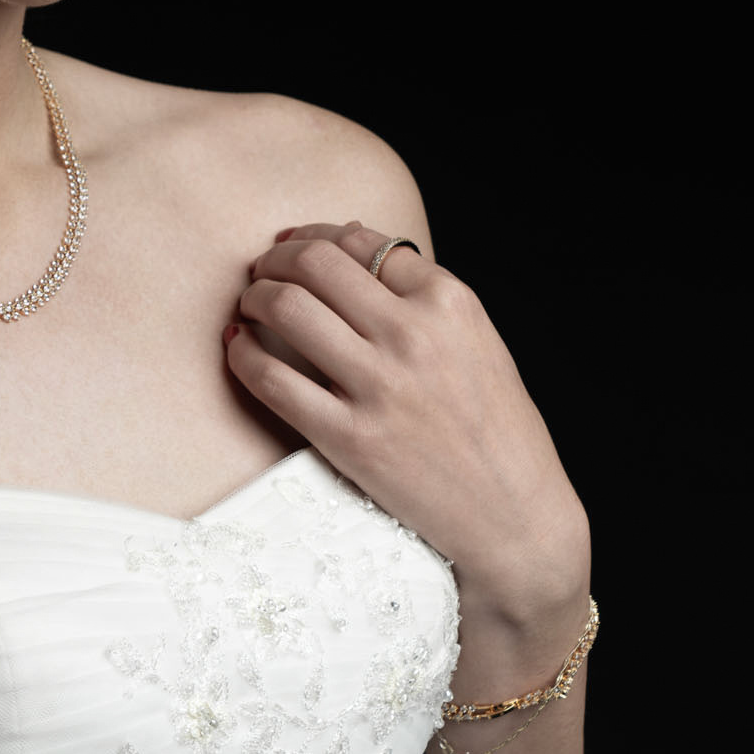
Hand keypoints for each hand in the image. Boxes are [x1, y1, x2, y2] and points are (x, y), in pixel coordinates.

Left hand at [224, 222, 588, 619]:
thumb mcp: (478, 343)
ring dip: (254, 297)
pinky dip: (243, 354)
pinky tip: (239, 349)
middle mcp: (415, 334)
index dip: (315, 236)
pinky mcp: (349, 438)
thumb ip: (423, 296)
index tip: (293, 246)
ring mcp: (380, 386)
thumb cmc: (496, 430)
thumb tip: (351, 243)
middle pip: (316, 263)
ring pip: (287, 307)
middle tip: (262, 272)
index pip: (362, 242)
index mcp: (451, 302)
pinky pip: (271, 379)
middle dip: (275, 260)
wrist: (514, 517)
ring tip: (248, 306)